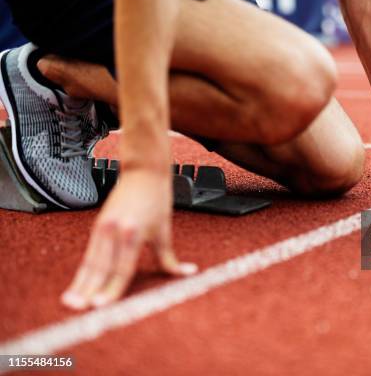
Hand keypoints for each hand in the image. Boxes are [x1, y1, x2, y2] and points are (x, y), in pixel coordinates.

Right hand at [61, 169, 196, 309]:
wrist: (144, 171)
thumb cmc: (157, 198)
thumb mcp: (164, 230)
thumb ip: (169, 258)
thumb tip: (187, 274)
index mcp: (133, 233)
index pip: (121, 268)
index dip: (111, 288)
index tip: (101, 305)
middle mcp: (114, 231)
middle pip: (100, 267)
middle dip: (89, 290)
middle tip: (79, 310)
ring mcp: (103, 228)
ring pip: (90, 262)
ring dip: (81, 283)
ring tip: (71, 302)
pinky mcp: (98, 226)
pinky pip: (89, 253)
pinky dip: (83, 271)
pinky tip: (78, 285)